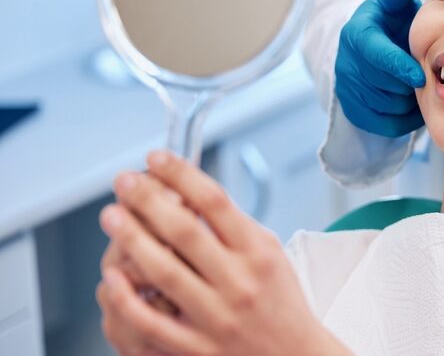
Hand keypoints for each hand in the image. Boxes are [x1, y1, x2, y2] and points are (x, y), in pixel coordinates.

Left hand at [96, 151, 349, 355]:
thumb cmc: (280, 303)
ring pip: (164, 272)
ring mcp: (216, 317)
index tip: (158, 158)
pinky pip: (151, 322)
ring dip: (132, 239)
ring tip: (112, 216)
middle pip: (185, 231)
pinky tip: (112, 277)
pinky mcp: (197, 347)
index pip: (215, 202)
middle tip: (125, 182)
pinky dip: (127, 298)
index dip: (182, 175)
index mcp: (259, 253)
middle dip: (148, 200)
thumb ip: (235, 227)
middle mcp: (238, 282)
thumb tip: (189, 192)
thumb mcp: (271, 254)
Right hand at [335, 0, 424, 137]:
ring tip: (419, 87)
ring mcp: (347, 88)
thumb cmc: (394, 24)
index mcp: (357, 34)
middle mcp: (346, 62)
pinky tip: (412, 103)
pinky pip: (383, 124)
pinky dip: (403, 119)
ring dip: (408, 101)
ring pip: (386, 107)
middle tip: (427, 77)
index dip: (398, 67)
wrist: (377, 50)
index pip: (375, 55)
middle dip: (408, 84)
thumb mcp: (396, 5)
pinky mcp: (352, 110)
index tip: (420, 76)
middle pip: (383, 85)